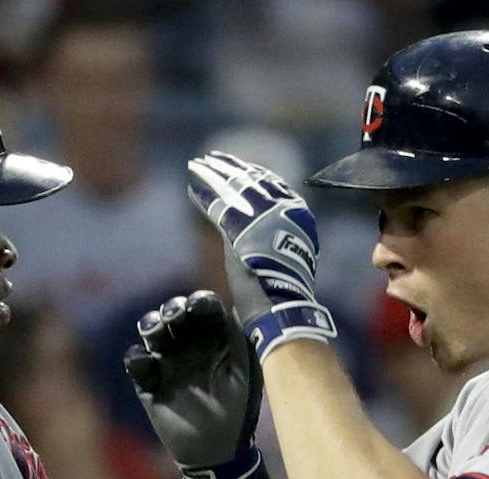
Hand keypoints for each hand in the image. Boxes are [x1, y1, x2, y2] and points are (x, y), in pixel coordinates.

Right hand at [124, 290, 262, 478]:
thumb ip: (240, 341)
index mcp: (214, 339)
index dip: (199, 302)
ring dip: (151, 325)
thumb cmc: (238, 411)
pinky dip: (137, 358)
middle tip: (174, 315)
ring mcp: (167, 361)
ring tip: (155, 332)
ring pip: (153, 332)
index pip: (204, 310)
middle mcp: (188, 344)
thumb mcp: (245, 375)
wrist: (215, 452)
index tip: (198, 305)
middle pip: (175, 315)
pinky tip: (145, 361)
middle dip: (172, 309)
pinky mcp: (148, 382)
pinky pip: (137, 363)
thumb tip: (235, 307)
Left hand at [187, 151, 336, 362]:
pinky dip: (202, 195)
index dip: (250, 172)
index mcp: (298, 215)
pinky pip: (217, 206)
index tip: (234, 164)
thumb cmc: (282, 292)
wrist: (282, 310)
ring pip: (232, 188)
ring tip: (196, 165)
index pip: (272, 184)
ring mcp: (262, 218)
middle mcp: (283, 210)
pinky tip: (190, 186)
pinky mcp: (241, 231)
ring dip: (212, 175)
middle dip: (228, 167)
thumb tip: (255, 233)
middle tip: (210, 158)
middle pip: (250, 180)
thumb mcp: (284, 257)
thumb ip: (272, 238)